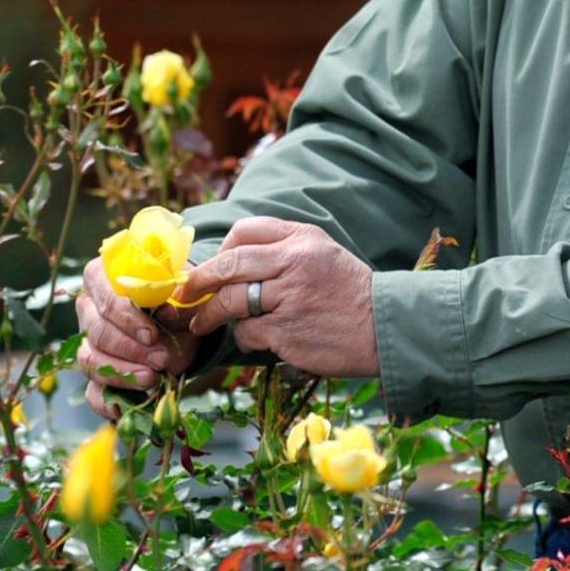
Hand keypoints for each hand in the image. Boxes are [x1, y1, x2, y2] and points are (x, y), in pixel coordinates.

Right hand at [75, 255, 198, 418]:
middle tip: (161, 359)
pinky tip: (122, 408)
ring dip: (123, 373)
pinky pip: (90, 390)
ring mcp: (87, 341)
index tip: (151, 333)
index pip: (104, 294)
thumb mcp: (182, 295)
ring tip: (152, 378)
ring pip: (90, 360)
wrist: (183, 323)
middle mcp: (88, 307)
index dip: (125, 316)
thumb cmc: (177, 299)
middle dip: (130, 349)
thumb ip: (175, 299)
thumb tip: (165, 312)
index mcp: (104, 277)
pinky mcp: (95, 372)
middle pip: (97, 331)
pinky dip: (104, 402)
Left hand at [177, 217, 378, 377]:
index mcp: (301, 238)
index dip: (221, 249)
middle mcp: (294, 262)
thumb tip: (231, 259)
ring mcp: (290, 297)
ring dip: (211, 314)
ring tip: (201, 323)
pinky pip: (248, 332)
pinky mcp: (287, 332)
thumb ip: (283, 249)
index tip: (210, 266)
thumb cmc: (349, 292)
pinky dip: (244, 337)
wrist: (385, 327)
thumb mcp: (322, 253)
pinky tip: (254, 339)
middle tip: (184, 294)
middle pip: (230, 264)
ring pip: (232, 301)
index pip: (246, 231)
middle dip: (199, 280)